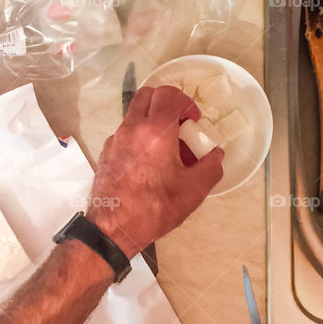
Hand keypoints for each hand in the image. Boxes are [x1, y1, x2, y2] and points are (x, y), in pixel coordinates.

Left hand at [86, 86, 223, 256]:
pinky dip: (140, 137)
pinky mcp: (107, 153)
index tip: (193, 120)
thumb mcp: (193, 191)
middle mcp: (131, 128)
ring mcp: (115, 140)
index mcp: (155, 131)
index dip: (186, 102)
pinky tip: (150, 163)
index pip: (169, 95)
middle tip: (179, 124)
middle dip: (166, 103)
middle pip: (147, 95)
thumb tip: (216, 155)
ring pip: (135, 114)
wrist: (113, 229)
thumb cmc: (153, 209)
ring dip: (153, 121)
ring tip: (167, 149)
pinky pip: (126, 133)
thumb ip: (211, 167)